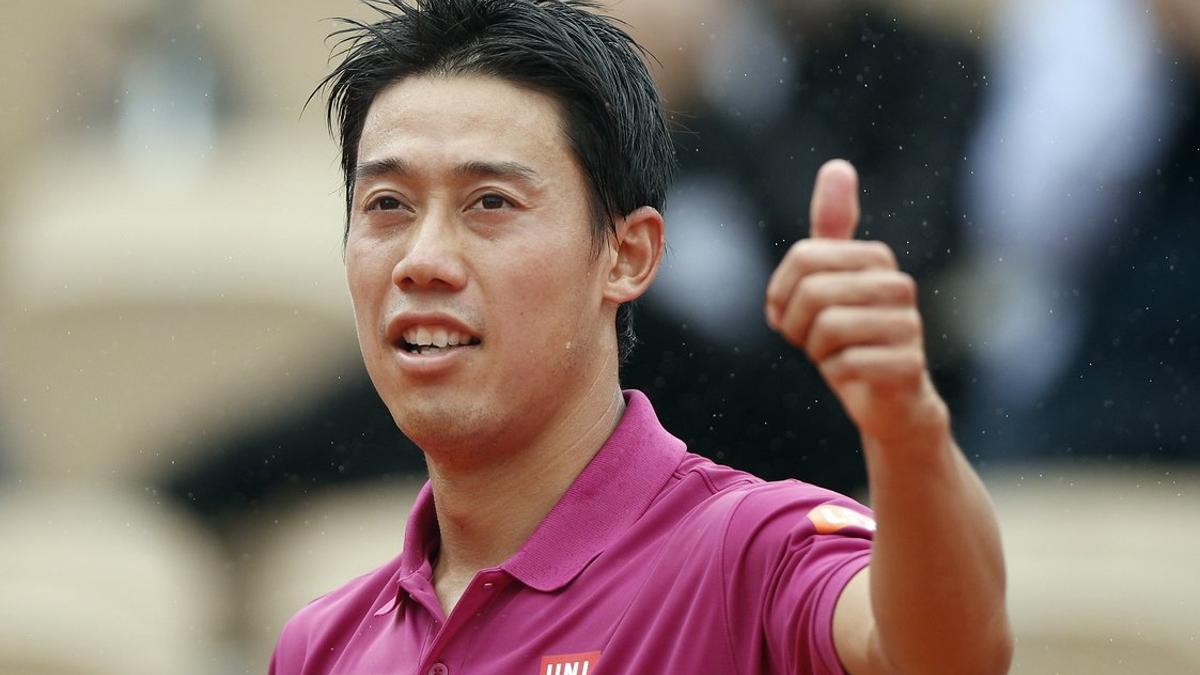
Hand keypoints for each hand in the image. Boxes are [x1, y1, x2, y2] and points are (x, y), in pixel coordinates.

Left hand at [765, 159, 948, 447]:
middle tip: (810, 340)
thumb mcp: (832, 279)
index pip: (802, 258)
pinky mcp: (910, 365)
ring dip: (816, 351)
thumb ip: (832, 227)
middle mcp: (898, 284)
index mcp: (875, 257)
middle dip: (796, 325)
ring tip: (833, 355)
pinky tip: (852, 376)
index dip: (781, 293)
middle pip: (812, 292)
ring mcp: (909, 325)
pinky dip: (836, 374)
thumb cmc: (851, 336)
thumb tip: (838, 165)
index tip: (790, 313)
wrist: (889, 400)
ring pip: (827, 328)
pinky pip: (846, 364)